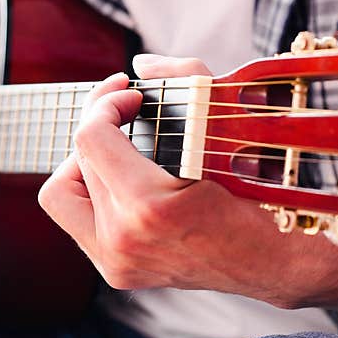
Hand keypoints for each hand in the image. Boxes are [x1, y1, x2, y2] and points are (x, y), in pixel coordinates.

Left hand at [38, 55, 319, 298]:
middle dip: (100, 124)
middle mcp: (123, 242)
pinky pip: (77, 220)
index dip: (106, 103)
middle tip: (126, 109)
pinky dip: (92, 191)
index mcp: (149, 207)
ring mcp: (116, 263)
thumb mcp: (228, 126)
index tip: (132, 95)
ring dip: (88, 160)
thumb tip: (141, 65)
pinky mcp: (116, 272)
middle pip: (78, 159)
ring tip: (119, 147)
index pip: (91, 137)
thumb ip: (185, 77)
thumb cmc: (259, 193)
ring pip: (64, 192)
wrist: (273, 260)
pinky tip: (122, 176)